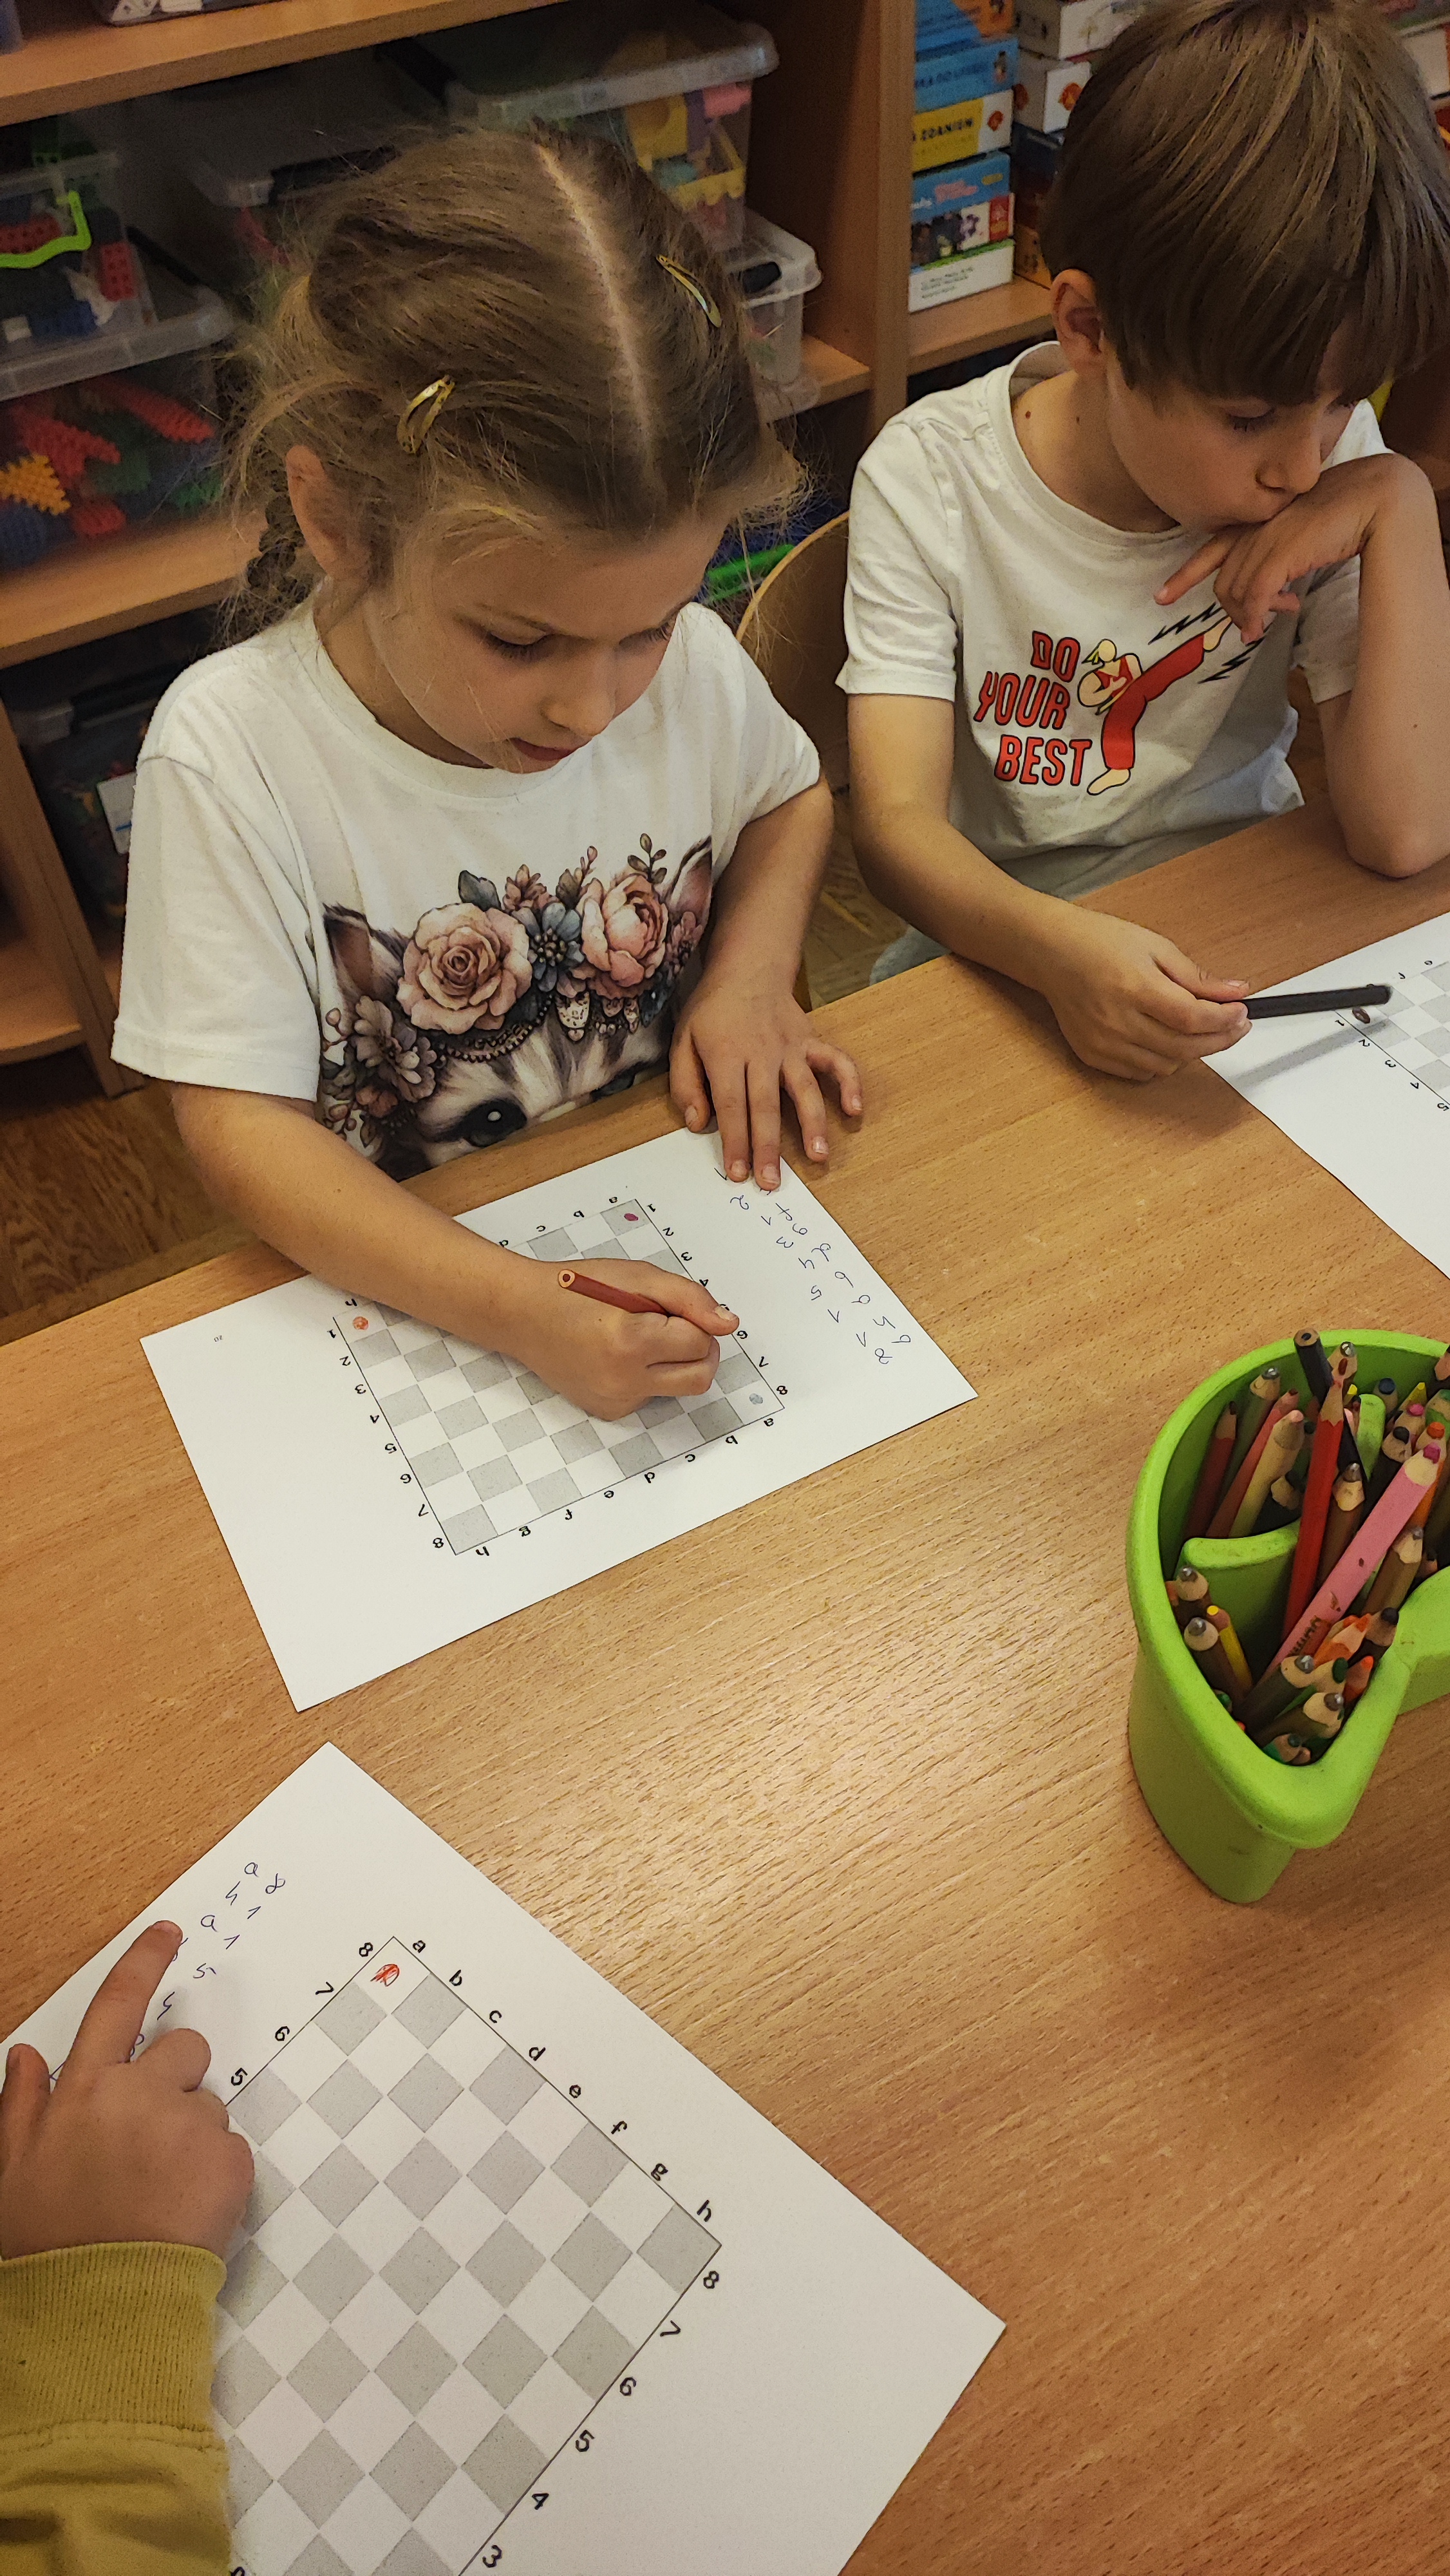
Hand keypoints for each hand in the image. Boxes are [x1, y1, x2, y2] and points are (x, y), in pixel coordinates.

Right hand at [0, 1923, 253, 2259]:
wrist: (97, 2309)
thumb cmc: (48, 2243)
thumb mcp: (12, 2171)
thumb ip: (20, 2105)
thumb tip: (25, 2054)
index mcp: (85, 2089)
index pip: (118, 2004)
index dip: (144, 1961)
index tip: (168, 1934)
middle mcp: (140, 2094)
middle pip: (183, 2051)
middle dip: (175, 2080)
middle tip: (151, 2139)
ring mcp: (189, 2125)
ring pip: (208, 2108)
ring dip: (191, 2138)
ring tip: (158, 2192)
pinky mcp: (230, 2162)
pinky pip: (231, 2151)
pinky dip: (215, 2176)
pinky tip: (182, 2211)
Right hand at [496, 1257, 737, 1421]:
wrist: (523, 1314)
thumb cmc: (577, 1289)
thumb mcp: (638, 1276)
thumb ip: (690, 1299)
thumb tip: (729, 1324)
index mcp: (631, 1341)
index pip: (700, 1342)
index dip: (691, 1319)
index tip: (664, 1307)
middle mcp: (623, 1380)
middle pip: (700, 1377)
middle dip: (698, 1349)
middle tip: (671, 1324)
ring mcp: (615, 1400)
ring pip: (678, 1388)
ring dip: (674, 1362)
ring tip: (640, 1336)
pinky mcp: (609, 1410)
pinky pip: (652, 1396)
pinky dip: (649, 1375)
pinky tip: (618, 1355)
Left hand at [670, 973, 862, 1190]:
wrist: (748, 970)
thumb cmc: (712, 1013)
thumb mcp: (683, 1041)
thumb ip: (686, 1084)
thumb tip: (698, 1123)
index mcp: (726, 1054)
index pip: (730, 1105)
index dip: (735, 1141)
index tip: (738, 1173)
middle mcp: (761, 1053)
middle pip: (766, 1105)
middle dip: (768, 1147)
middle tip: (771, 1181)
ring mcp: (791, 1048)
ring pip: (805, 1089)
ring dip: (813, 1123)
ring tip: (819, 1156)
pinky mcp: (812, 1042)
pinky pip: (836, 1061)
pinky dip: (850, 1083)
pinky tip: (855, 1109)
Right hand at [1038, 911, 1248, 1080]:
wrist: (1052, 953)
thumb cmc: (1101, 943)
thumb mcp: (1156, 947)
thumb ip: (1196, 976)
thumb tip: (1236, 992)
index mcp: (1135, 988)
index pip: (1193, 1018)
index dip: (1225, 1020)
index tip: (1241, 1012)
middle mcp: (1118, 1021)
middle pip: (1184, 1048)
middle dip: (1219, 1040)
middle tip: (1235, 1027)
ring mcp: (1104, 1043)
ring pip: (1166, 1066)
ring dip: (1192, 1053)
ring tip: (1202, 1032)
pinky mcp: (1093, 1055)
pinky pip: (1140, 1073)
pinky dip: (1163, 1062)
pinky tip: (1169, 1041)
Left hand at [1157, 454, 1417, 644]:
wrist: (1372, 497)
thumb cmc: (1343, 515)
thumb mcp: (1300, 535)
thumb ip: (1279, 556)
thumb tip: (1274, 592)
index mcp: (1256, 521)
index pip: (1211, 550)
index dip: (1185, 575)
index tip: (1162, 597)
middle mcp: (1254, 529)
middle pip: (1224, 582)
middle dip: (1238, 610)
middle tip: (1261, 623)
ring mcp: (1265, 539)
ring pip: (1238, 592)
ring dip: (1256, 614)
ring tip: (1284, 613)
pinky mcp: (1280, 552)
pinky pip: (1255, 595)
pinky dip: (1261, 614)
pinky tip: (1285, 613)